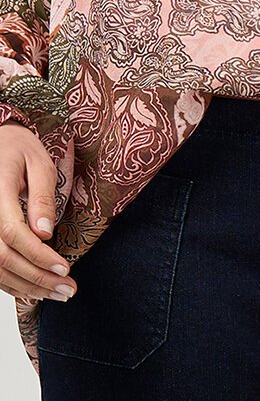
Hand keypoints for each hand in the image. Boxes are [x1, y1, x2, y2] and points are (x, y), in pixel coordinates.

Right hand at [0, 122, 76, 303]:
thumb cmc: (19, 149)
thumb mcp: (38, 162)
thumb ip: (42, 197)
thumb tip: (45, 234)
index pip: (12, 233)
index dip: (38, 256)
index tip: (64, 269)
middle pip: (3, 257)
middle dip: (37, 279)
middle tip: (68, 290)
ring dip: (27, 287)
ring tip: (58, 294)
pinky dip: (12, 283)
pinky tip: (35, 290)